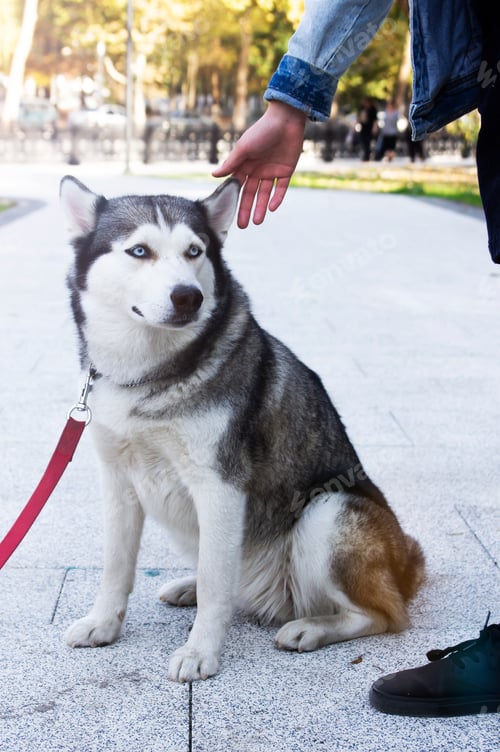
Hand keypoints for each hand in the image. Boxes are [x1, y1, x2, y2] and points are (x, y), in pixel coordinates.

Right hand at [212, 101, 306, 227]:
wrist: (286, 120)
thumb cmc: (261, 131)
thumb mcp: (243, 148)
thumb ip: (231, 163)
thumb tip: (214, 175)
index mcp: (245, 165)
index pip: (238, 187)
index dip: (234, 200)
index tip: (229, 214)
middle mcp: (257, 170)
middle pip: (250, 194)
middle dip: (246, 210)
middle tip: (242, 226)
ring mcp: (272, 171)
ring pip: (265, 194)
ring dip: (261, 208)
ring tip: (257, 222)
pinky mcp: (286, 171)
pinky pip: (281, 188)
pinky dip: (277, 198)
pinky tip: (272, 208)